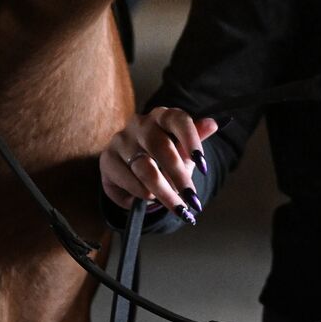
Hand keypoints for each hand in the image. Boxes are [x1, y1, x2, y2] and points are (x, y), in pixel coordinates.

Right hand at [100, 106, 220, 224]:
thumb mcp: (183, 149)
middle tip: (191, 197)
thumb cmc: (165, 156)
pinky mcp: (107, 159)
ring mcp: (121, 140)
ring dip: (162, 191)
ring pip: (144, 168)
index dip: (191, 140)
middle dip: (178, 176)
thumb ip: (196, 136)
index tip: (203, 164)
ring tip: (176, 206)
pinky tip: (150, 199)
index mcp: (162, 115)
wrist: (134, 169)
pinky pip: (127, 180)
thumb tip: (213, 124)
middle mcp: (140, 123)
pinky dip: (141, 193)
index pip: (178, 120)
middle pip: (161, 147)